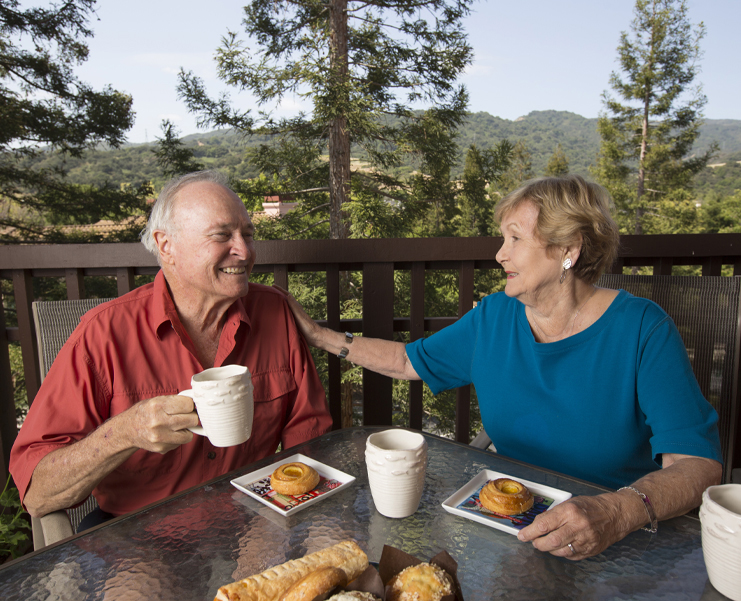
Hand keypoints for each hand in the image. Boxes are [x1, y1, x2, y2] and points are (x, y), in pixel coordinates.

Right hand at [123, 394, 198, 453]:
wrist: (127, 430)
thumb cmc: (145, 412)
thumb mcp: (157, 400)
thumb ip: (176, 401)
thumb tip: (198, 403)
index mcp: (158, 405)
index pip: (188, 405)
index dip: (190, 405)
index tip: (187, 406)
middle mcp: (159, 421)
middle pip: (192, 420)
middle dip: (191, 417)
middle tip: (184, 416)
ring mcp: (160, 437)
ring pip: (189, 434)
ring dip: (186, 430)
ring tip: (176, 425)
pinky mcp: (162, 448)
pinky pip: (181, 443)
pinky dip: (178, 438)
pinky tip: (169, 433)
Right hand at [273, 285, 322, 346]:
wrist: (315, 336)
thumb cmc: (308, 326)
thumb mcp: (300, 315)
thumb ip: (294, 306)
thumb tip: (288, 295)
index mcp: (296, 307)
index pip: (287, 295)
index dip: (280, 290)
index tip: (273, 285)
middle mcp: (295, 310)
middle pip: (285, 300)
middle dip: (278, 295)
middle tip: (269, 292)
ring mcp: (294, 316)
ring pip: (285, 307)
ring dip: (278, 303)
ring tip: (270, 301)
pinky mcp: (294, 322)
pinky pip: (285, 314)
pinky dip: (280, 312)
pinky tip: (277, 315)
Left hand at [517, 494, 631, 559]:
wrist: (614, 515)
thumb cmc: (590, 506)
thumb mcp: (569, 503)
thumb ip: (553, 514)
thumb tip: (536, 524)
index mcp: (570, 511)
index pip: (544, 524)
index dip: (530, 532)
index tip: (522, 535)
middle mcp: (578, 526)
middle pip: (551, 541)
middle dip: (538, 543)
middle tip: (533, 541)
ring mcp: (585, 540)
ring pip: (559, 551)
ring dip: (548, 549)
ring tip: (546, 543)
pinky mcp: (590, 550)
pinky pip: (570, 556)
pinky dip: (561, 552)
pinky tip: (560, 546)